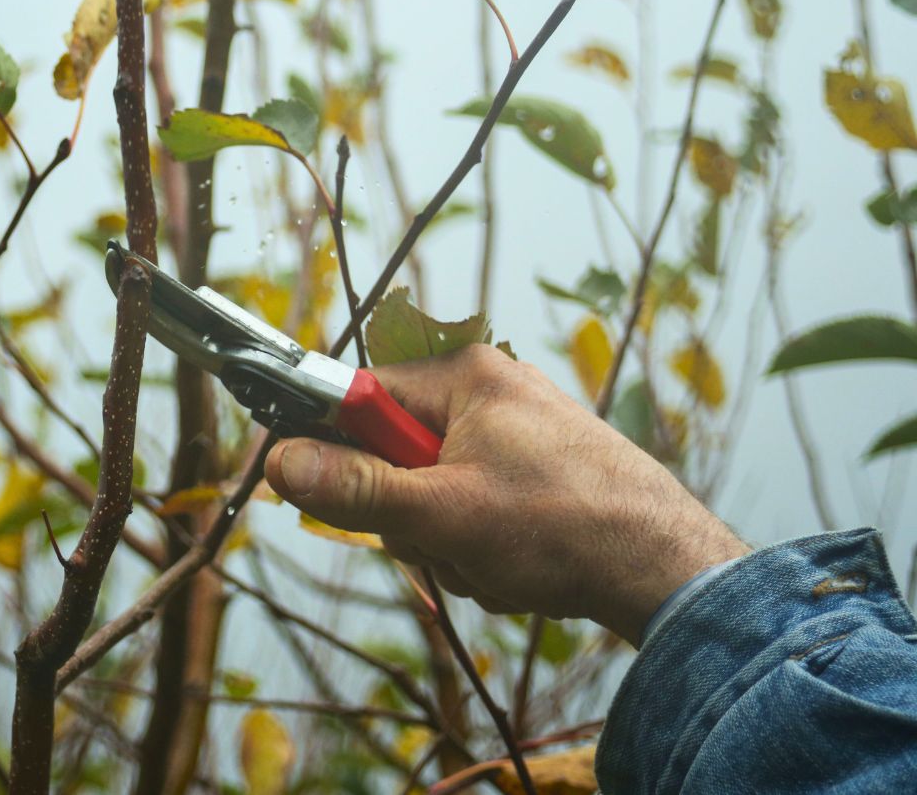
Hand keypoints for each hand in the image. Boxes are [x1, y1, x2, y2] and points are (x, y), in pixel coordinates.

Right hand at [264, 345, 748, 645]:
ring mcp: (515, 437)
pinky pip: (472, 511)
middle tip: (446, 539)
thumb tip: (280, 463)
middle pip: (395, 454)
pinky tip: (517, 567)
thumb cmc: (564, 526)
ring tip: (493, 559)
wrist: (666, 569)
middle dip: (411, 515)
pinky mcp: (535, 475)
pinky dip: (481, 550)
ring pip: (432, 495)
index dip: (335, 447)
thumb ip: (356, 489)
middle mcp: (490, 394)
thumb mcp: (443, 513)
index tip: (318, 486)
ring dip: (448, 543)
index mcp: (465, 376)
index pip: (361, 396)